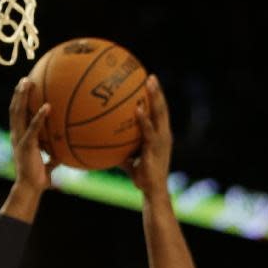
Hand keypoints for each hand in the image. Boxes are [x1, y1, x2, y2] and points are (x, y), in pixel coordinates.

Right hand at [9, 78, 56, 196]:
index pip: (17, 115)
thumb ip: (53, 156)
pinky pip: (33, 128)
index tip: (24, 88)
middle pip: (14, 109)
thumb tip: (64, 154)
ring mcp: (20, 139)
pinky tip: (48, 106)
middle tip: (24, 79)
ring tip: (28, 83)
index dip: (19, 101)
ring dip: (22, 97)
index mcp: (19, 137)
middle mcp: (16, 135)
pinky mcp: (26, 145)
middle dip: (18, 93)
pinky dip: (40, 116)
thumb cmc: (38, 178)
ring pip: (18, 113)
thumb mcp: (47, 163)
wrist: (30, 188)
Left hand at [123, 74, 172, 198]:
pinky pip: (149, 131)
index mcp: (161, 135)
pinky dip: (144, 119)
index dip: (157, 98)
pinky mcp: (156, 149)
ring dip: (155, 98)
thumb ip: (120, 149)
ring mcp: (161, 141)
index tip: (150, 83)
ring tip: (149, 83)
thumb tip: (102, 144)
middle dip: (158, 92)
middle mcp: (164, 135)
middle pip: (162, 109)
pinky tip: (137, 109)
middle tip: (151, 76)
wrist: (153, 191)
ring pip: (160, 115)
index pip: (160, 113)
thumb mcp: (129, 159)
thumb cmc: (142, 176)